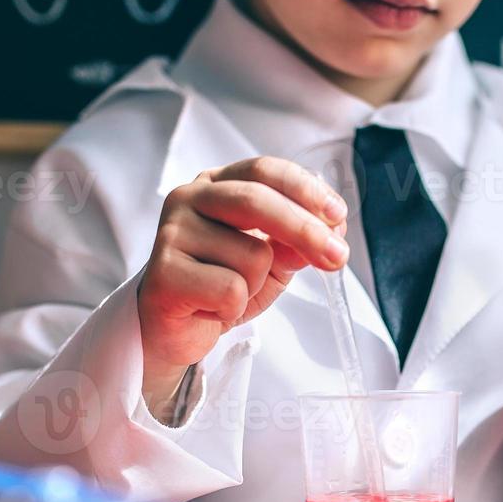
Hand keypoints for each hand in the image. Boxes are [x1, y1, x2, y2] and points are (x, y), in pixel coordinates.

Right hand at [138, 157, 348, 414]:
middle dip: (306, 230)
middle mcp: (189, 199)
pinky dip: (234, 307)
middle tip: (337, 257)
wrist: (174, 330)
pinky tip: (211, 309)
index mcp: (216, 184)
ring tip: (231, 294)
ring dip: (257, 284)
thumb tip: (329, 232)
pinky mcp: (164, 271)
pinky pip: (231, 289)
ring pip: (252, 254)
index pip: (264, 171)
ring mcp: (172, 232)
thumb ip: (296, 243)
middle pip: (257, 201)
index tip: (338, 216)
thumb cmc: (220, 287)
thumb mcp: (270, 262)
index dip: (306, 190)